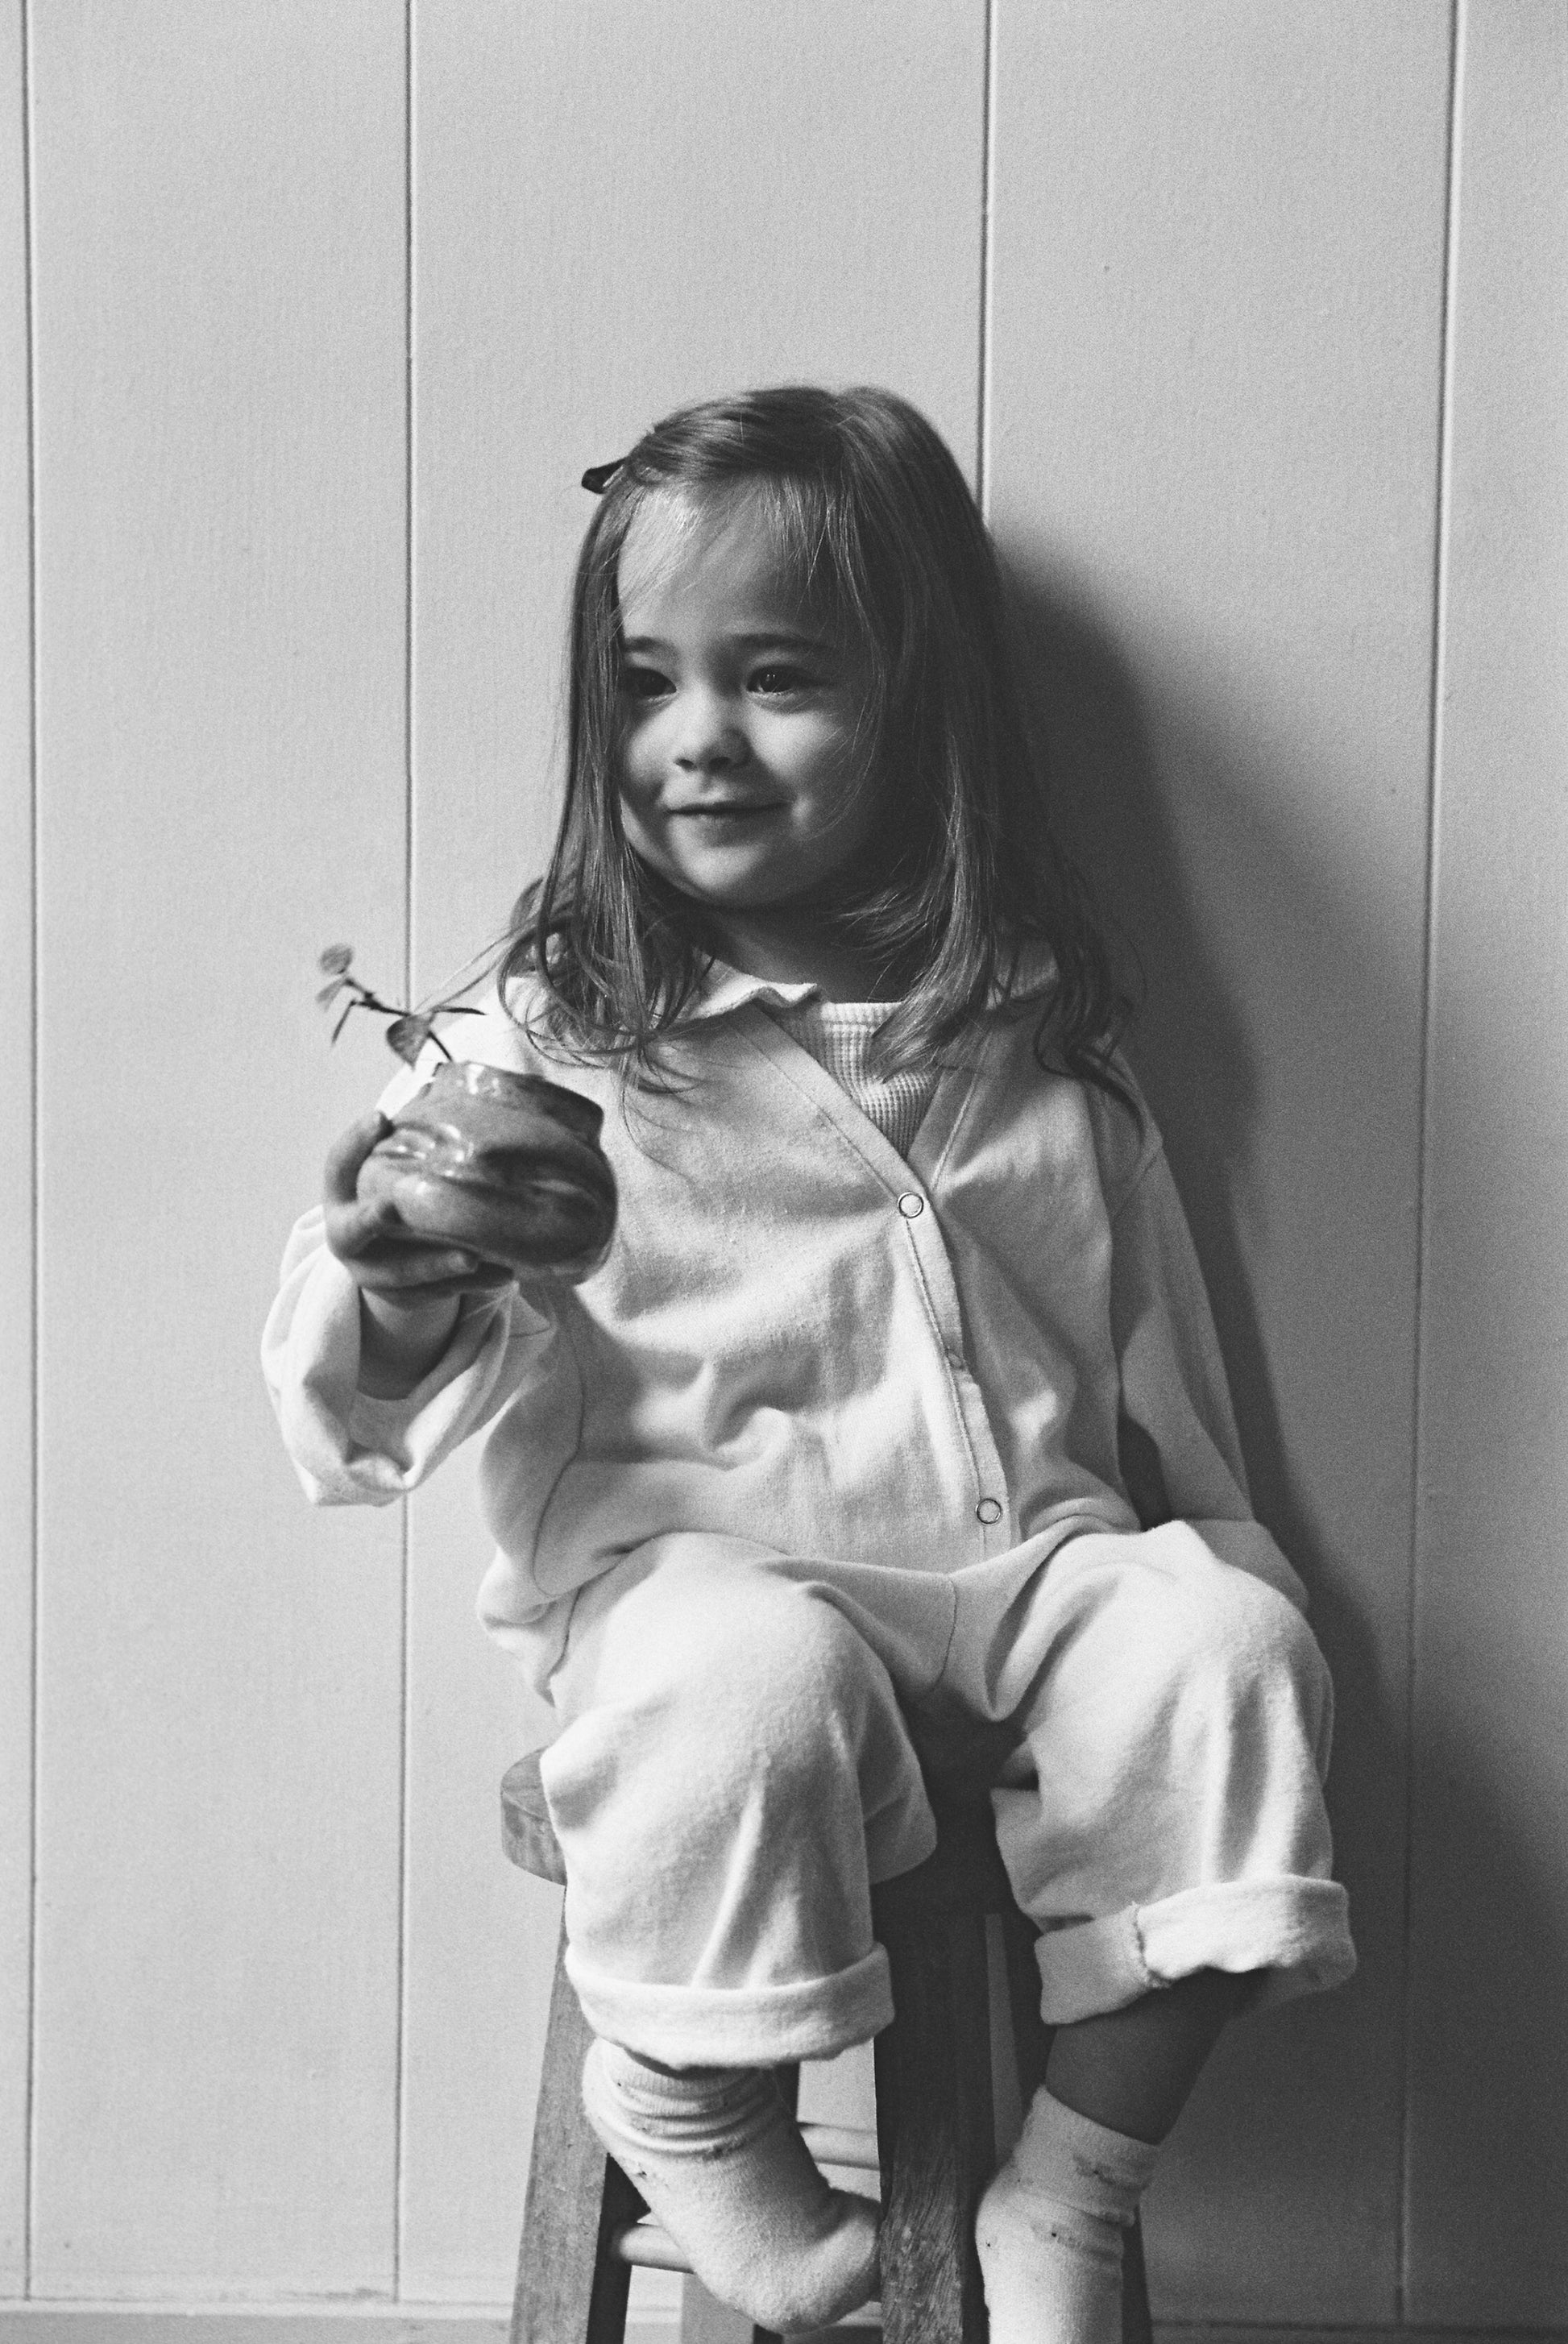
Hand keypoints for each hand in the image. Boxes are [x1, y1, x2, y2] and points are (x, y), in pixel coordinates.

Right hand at [323, 1109, 515, 1306]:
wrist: (384, 1261)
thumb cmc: (393, 1198)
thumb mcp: (388, 1171)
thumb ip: (404, 1141)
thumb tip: (437, 1081)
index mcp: (340, 1198)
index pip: (338, 1166)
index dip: (354, 1142)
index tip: (381, 1117)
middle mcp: (347, 1239)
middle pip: (355, 1232)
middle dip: (374, 1221)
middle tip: (392, 1209)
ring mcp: (371, 1275)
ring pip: (402, 1275)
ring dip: (438, 1265)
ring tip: (474, 1257)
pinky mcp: (404, 1299)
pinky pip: (438, 1295)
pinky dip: (471, 1287)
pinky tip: (503, 1275)